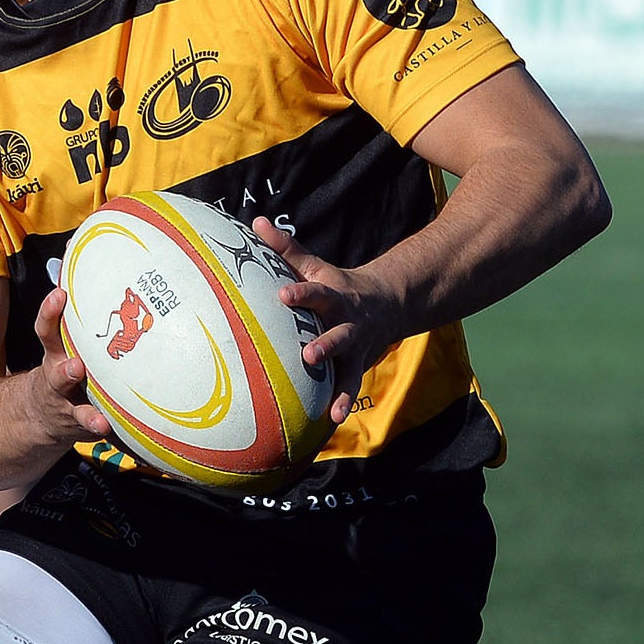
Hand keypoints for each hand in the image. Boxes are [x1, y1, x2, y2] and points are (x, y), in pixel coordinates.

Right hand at [26, 288, 116, 448]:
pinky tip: (117, 438)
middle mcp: (59, 382)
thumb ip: (71, 317)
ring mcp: (70, 408)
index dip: (50, 313)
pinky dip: (106, 436)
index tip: (59, 295)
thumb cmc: (63, 369)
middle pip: (58, 376)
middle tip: (76, 366)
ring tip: (99, 421)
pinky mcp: (84, 428)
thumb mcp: (60, 344)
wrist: (40, 415)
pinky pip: (95, 432)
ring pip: (77, 412)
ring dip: (88, 416)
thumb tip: (92, 267)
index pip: (47, 331)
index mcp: (54, 356)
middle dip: (66, 372)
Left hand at [251, 217, 406, 423]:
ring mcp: (356, 346)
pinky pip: (351, 386)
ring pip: (349, 366)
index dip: (301, 295)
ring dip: (341, 386)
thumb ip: (285, 248)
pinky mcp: (358, 365)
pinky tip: (333, 421)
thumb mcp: (314, 266)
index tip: (283, 296)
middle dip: (326, 345)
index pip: (315, 293)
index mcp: (333, 296)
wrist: (388, 303)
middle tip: (308, 354)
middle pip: (338, 334)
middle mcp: (347, 323)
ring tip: (332, 407)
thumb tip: (256, 222)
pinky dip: (343, 402)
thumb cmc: (336, 285)